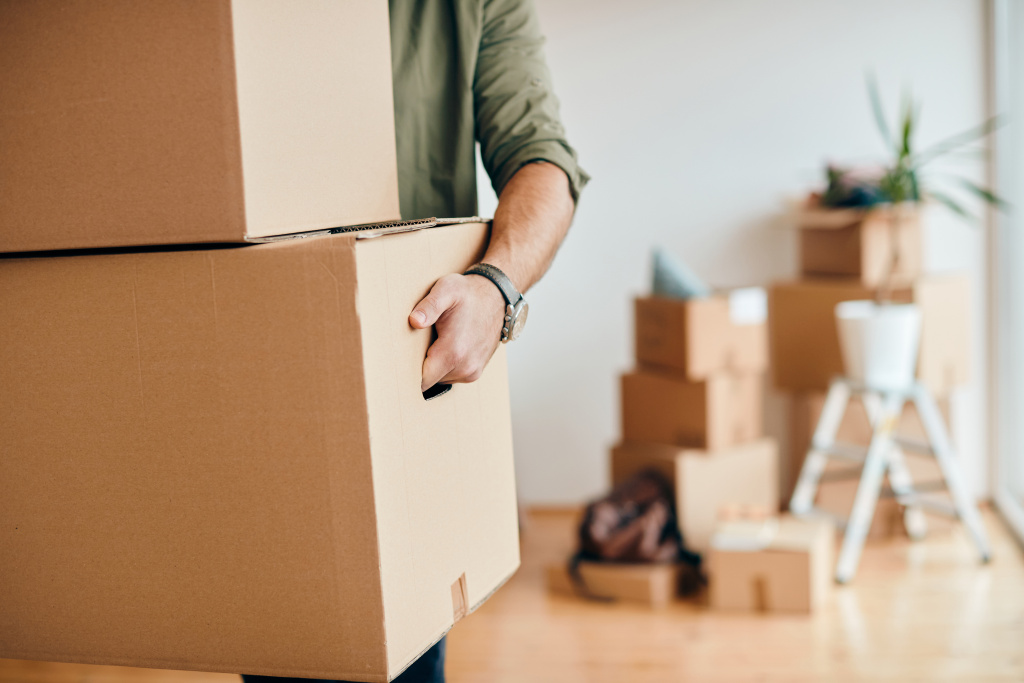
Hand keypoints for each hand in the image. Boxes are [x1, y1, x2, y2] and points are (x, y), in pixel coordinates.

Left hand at [410, 273, 505, 390]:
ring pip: (439, 379)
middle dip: (419, 366)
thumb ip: (429, 305)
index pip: (422, 380)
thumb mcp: (447, 290)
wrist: (496, 298)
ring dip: (433, 366)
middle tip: (415, 344)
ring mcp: (471, 372)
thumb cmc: (469, 294)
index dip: (407, 371)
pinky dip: (444, 366)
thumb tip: (415, 320)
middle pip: (429, 381)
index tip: (399, 359)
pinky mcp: (474, 373)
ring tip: (433, 343)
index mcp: (454, 352)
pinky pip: (450, 376)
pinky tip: (444, 347)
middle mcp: (465, 367)